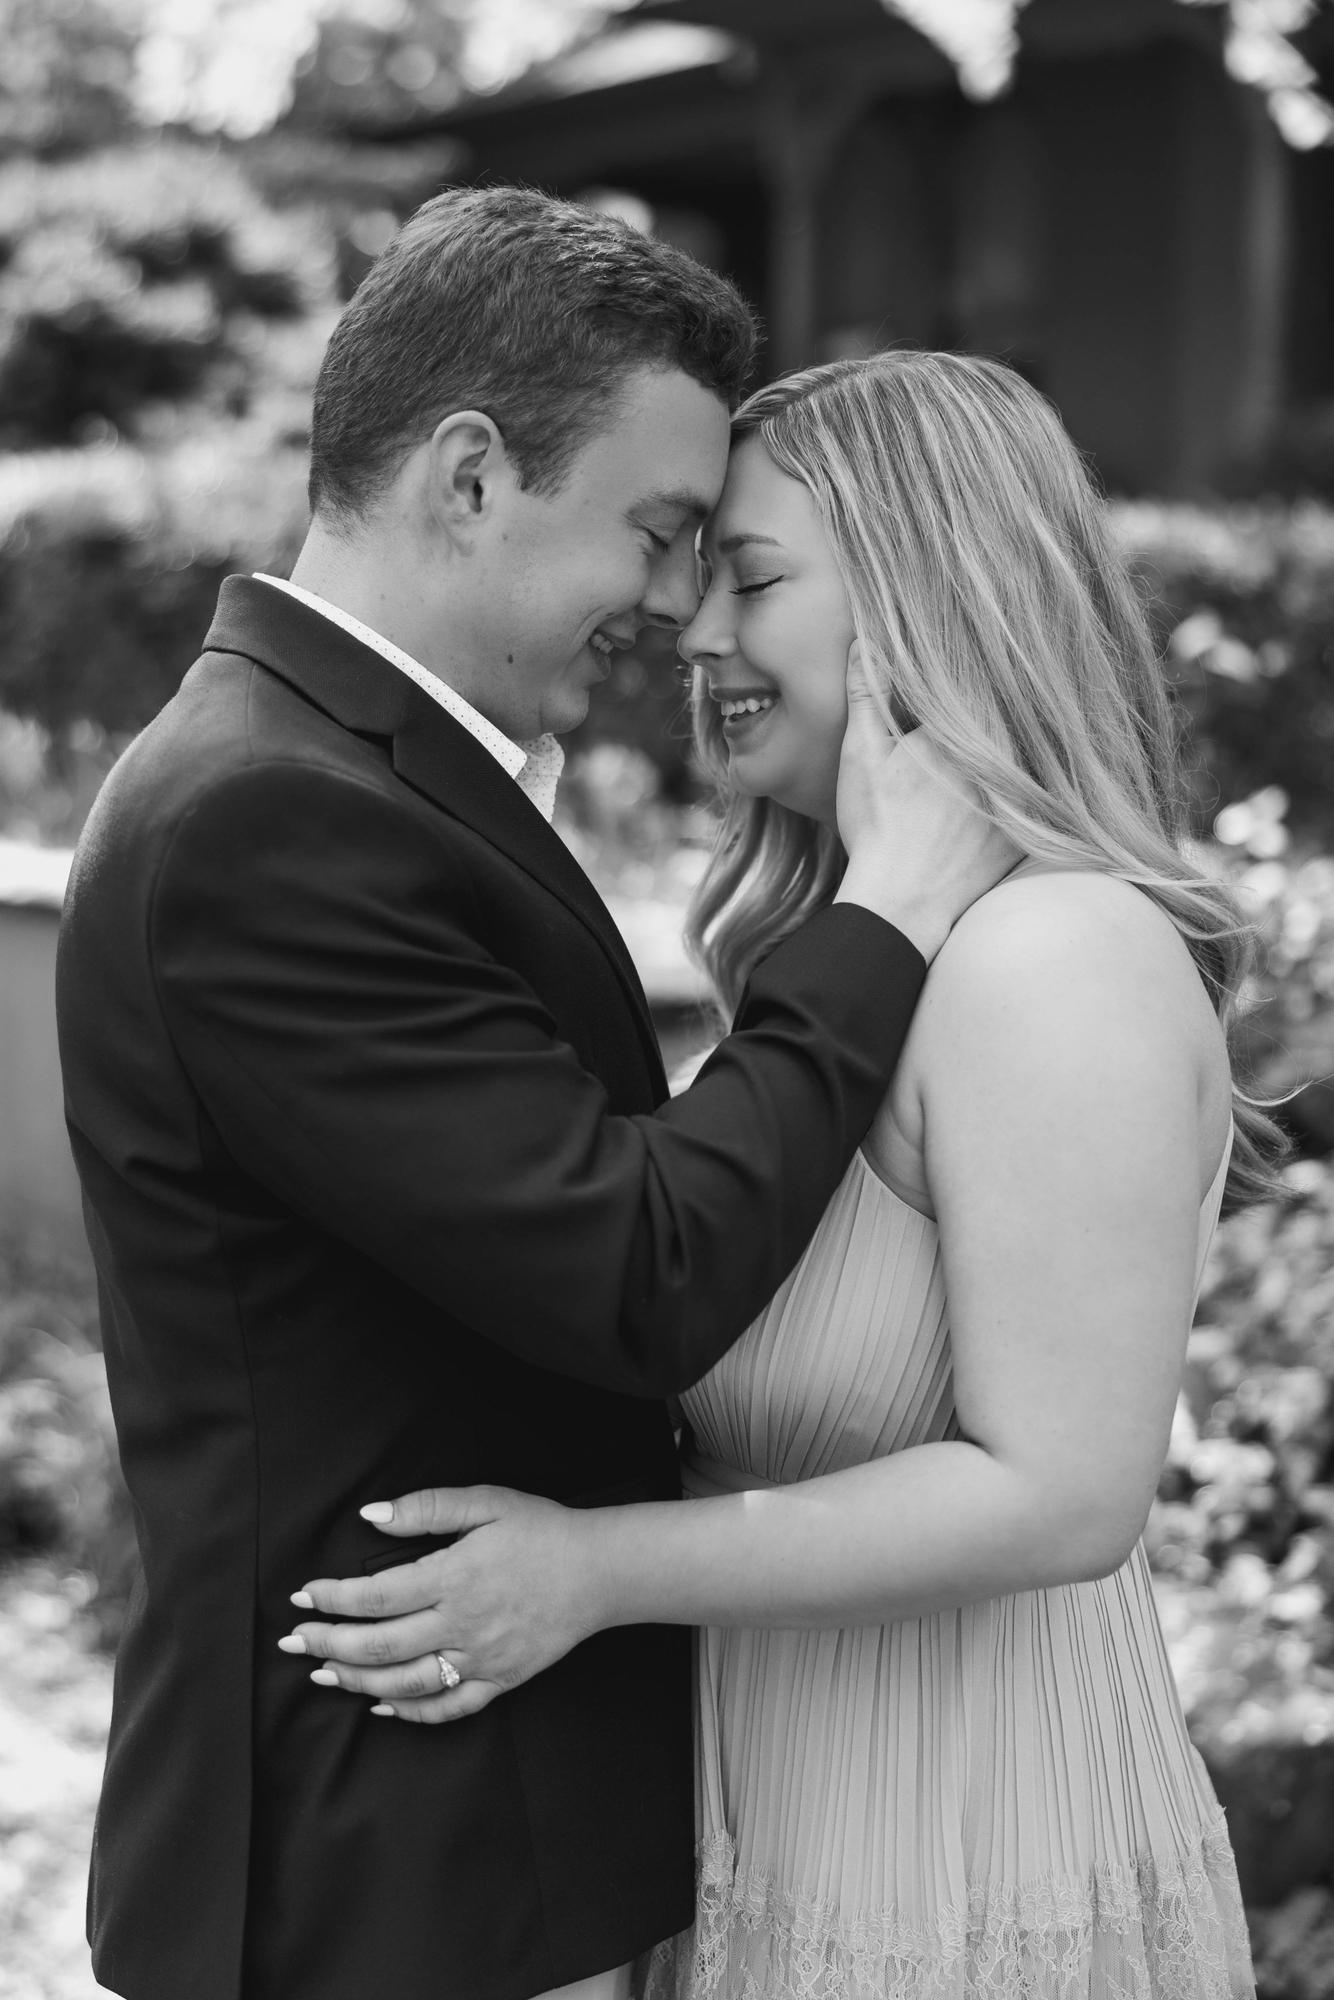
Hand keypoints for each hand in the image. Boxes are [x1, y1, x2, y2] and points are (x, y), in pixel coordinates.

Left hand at [278, 1485, 603, 1723]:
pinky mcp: (500, 1680)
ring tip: (323, 1674)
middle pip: (380, 1645)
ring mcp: (480, 1659)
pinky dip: (411, 1712)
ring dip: (357, 1681)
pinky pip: (448, 1707)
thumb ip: (427, 1508)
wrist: (600, 1571)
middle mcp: (462, 1624)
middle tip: (293, 1642)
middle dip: (328, 1644)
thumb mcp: (486, 1502)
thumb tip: (372, 1516)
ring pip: (405, 1682)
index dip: (333, 1599)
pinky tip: (382, 1705)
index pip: (377, 1596)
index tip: (303, 1596)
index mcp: (455, 1577)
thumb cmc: (542, 1530)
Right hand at [834, 642, 1020, 961]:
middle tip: (1019, 663)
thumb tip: (863, 638)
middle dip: (1014, 690)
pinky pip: (1046, 795)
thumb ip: (867, 692)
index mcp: (965, 731)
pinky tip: (1042, 771)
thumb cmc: (878, 828)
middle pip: (1019, 710)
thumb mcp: (862, 755)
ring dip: (1034, 732)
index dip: (989, 654)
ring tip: (1033, 715)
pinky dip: (1045, 782)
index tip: (994, 634)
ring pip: (1035, 751)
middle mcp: (1004, 759)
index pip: (990, 677)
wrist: (903, 904)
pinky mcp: (1029, 830)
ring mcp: (1021, 797)